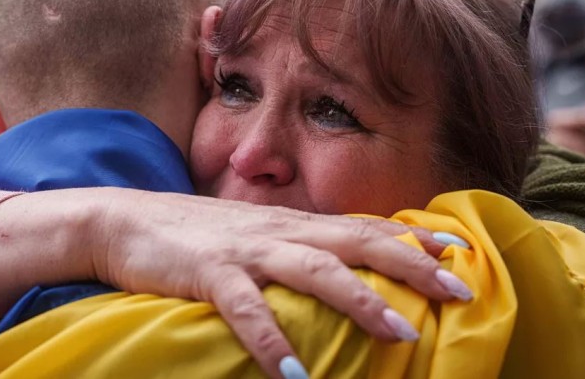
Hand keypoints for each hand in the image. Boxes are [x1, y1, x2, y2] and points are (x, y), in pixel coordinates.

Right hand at [89, 188, 471, 378]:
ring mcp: (246, 251)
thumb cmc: (195, 234)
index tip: (459, 252)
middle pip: (356, 243)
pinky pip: (246, 310)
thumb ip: (294, 245)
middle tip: (458, 290)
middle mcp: (278, 231)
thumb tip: (334, 265)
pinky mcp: (210, 273)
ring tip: (402, 332)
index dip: (411, 239)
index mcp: (291, 223)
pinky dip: (272, 341)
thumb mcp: (253, 233)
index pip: (362, 226)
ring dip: (361, 301)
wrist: (125, 220)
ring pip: (315, 270)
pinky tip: (294, 377)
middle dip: (410, 265)